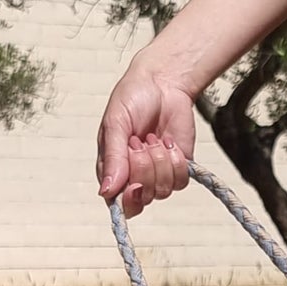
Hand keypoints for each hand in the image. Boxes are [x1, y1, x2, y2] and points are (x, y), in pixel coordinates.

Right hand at [96, 60, 193, 217]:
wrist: (163, 82)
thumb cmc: (133, 98)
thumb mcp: (115, 124)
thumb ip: (113, 158)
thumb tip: (106, 192)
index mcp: (113, 171)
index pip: (119, 203)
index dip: (128, 198)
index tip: (133, 183)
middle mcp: (134, 178)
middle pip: (142, 198)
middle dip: (144, 168)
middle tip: (139, 141)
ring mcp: (157, 175)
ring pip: (162, 191)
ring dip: (160, 161)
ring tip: (154, 138)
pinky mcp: (178, 169)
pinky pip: (180, 182)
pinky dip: (177, 161)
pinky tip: (168, 142)